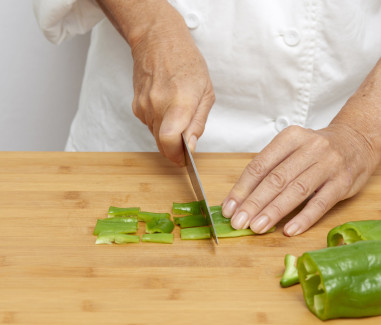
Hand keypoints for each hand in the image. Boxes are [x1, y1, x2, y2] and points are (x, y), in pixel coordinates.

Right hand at [96, 0, 214, 164]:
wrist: (158, 41)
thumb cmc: (186, 63)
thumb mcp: (206, 92)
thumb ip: (198, 123)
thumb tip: (191, 146)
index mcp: (179, 102)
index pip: (169, 140)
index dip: (176, 155)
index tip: (184, 159)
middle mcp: (157, 106)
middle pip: (162, 143)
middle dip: (174, 148)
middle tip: (186, 139)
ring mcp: (144, 106)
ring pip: (155, 135)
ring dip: (167, 134)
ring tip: (177, 112)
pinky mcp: (136, 106)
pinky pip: (149, 125)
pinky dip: (159, 123)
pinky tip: (166, 106)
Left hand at [221, 124, 378, 235]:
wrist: (355, 142)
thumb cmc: (314, 150)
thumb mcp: (291, 149)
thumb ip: (269, 169)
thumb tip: (241, 199)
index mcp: (290, 137)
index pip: (259, 165)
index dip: (241, 189)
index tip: (228, 208)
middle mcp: (310, 148)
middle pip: (276, 179)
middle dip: (253, 203)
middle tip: (238, 222)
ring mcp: (328, 164)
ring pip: (296, 190)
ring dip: (274, 211)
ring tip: (257, 227)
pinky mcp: (343, 182)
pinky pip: (321, 203)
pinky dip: (304, 218)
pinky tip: (289, 230)